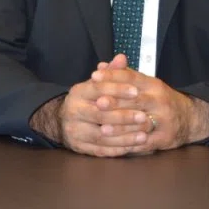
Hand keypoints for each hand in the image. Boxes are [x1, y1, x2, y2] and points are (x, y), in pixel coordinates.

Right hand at [29, 55, 154, 157]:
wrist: (63, 121)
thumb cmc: (88, 100)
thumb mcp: (97, 84)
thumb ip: (111, 73)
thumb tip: (122, 58)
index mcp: (78, 92)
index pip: (98, 88)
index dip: (117, 89)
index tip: (136, 91)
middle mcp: (73, 111)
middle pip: (100, 115)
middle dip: (124, 116)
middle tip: (144, 117)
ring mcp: (74, 131)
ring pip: (101, 136)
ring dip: (124, 136)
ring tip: (144, 135)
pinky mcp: (79, 147)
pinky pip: (100, 150)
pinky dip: (118, 149)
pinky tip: (133, 146)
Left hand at [92, 58, 208, 152]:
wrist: (190, 118)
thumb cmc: (161, 100)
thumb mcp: (146, 85)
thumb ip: (123, 77)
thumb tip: (100, 67)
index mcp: (153, 84)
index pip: (132, 77)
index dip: (113, 76)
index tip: (95, 76)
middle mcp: (159, 100)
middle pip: (135, 99)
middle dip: (115, 101)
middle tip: (96, 102)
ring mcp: (164, 119)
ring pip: (140, 123)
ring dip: (121, 127)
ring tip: (102, 128)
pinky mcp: (165, 137)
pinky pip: (145, 142)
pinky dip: (130, 144)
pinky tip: (116, 146)